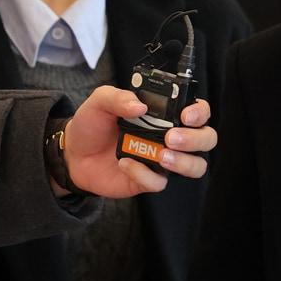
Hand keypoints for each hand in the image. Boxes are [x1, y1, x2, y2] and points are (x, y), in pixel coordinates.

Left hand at [62, 89, 216, 197]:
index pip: (198, 111)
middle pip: (206, 138)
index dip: (200, 112)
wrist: (74, 154)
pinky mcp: (150, 180)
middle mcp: (171, 136)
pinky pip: (160, 182)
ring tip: (161, 156)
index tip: (186, 114)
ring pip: (196, 166)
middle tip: (172, 137)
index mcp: (165, 113)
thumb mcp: (100, 101)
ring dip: (184, 162)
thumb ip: (118, 97)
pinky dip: (144, 174)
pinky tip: (125, 163)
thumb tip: (139, 106)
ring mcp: (163, 159)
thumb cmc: (93, 124)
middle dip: (195, 139)